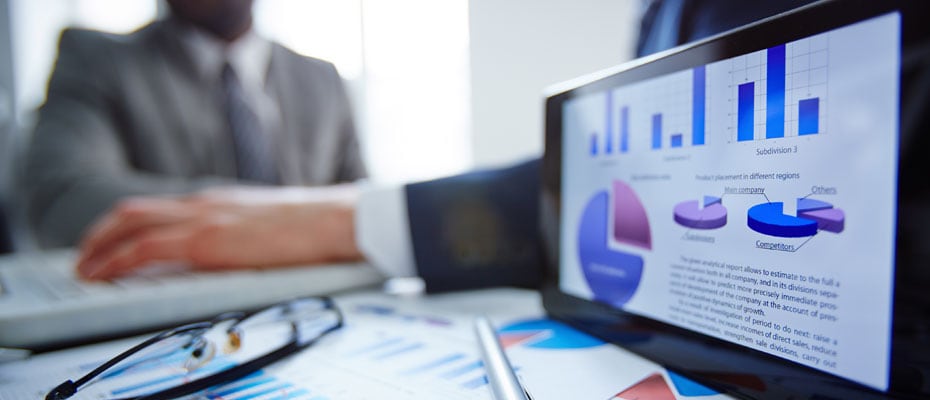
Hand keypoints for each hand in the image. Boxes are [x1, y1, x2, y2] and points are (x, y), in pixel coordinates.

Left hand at [76, 186, 363, 279]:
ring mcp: (204, 217)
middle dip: (99, 234)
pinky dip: (116, 259)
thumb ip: (245, 236)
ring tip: (84, 269)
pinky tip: (104, 274)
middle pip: (133, 210)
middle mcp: (204, 203)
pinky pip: (145, 248)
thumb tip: (238, 255)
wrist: (337, 219)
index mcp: (220, 202)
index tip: (110, 242)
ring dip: (98, 246)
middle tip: (84, 258)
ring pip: (129, 223)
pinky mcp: (207, 239)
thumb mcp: (271, 227)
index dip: (125, 226)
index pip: (159, 208)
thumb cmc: (316, 226)